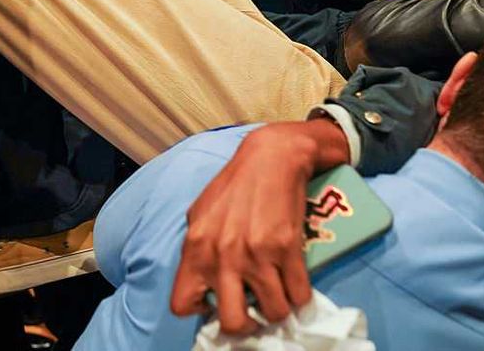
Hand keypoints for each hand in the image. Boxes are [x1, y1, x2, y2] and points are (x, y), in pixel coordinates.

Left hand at [170, 119, 350, 333]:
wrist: (272, 157)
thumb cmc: (235, 183)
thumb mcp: (200, 212)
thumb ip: (198, 247)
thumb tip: (202, 282)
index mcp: (196, 247)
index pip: (183, 303)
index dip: (200, 311)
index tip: (215, 303)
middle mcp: (224, 256)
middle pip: (232, 322)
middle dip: (246, 326)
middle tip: (253, 315)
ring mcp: (257, 254)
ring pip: (274, 311)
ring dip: (279, 310)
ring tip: (279, 298)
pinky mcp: (287, 249)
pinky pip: (298, 294)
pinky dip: (301, 297)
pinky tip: (296, 288)